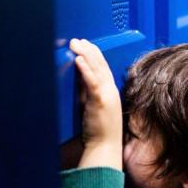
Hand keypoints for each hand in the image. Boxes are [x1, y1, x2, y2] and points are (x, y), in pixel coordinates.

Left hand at [69, 38, 122, 170]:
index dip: (94, 55)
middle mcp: (111, 91)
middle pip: (101, 65)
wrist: (105, 147)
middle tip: (77, 39)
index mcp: (110, 92)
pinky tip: (79, 59)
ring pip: (98, 69)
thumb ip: (87, 93)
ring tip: (76, 43)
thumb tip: (78, 78)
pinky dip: (86, 69)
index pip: (103, 69)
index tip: (85, 45)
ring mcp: (107, 95)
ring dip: (86, 55)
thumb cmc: (98, 132)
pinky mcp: (100, 101)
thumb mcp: (92, 107)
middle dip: (89, 50)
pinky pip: (93, 82)